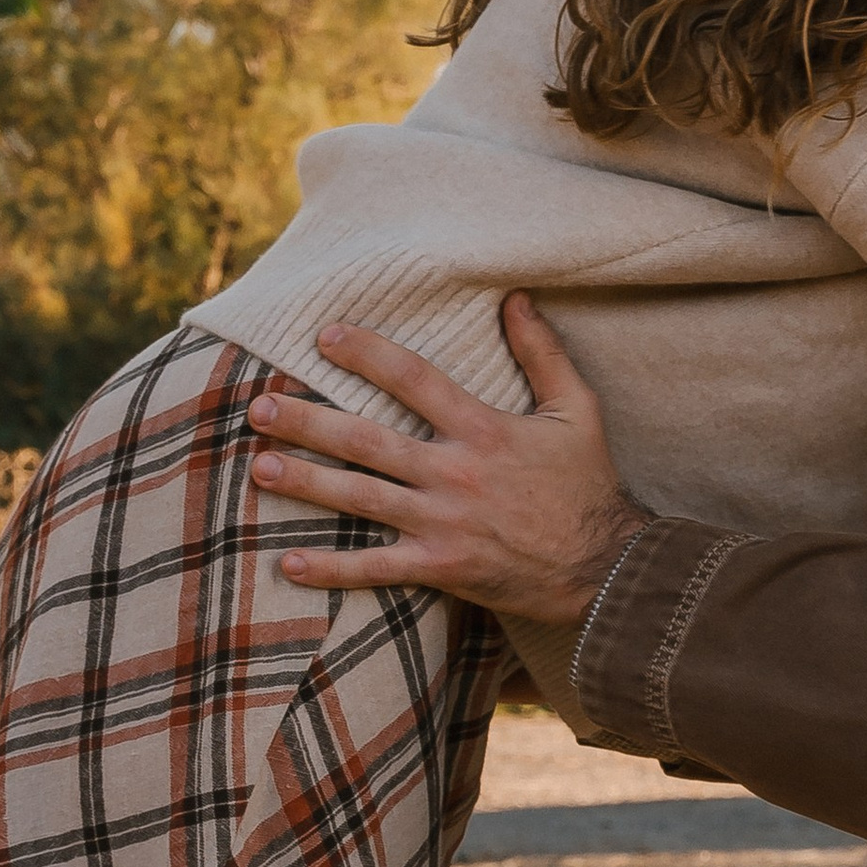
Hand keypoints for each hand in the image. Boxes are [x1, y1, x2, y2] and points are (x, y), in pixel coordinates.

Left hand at [247, 296, 651, 622]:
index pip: (415, 380)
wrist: (607, 567)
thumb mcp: (578, 410)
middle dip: (311, 421)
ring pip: (361, 499)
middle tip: (261, 406)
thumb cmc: (589, 485)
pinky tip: (287, 560)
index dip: (368, 354)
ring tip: (259, 467)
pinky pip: (376, 570)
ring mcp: (444, 524)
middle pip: (369, 440)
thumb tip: (515, 296)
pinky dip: (332, 569)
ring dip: (306, 483)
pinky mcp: (441, 568)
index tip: (325, 335)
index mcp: (485, 430)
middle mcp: (456, 474)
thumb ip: (543, 353)